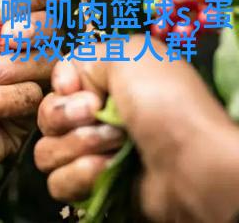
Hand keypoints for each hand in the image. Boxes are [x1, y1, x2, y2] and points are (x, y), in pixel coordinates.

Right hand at [36, 35, 238, 222]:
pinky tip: (106, 171)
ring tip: (113, 148)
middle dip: (67, 116)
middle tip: (96, 115)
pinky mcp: (94, 186)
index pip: (58, 83)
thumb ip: (85, 54)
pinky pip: (57, 182)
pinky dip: (79, 177)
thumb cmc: (163, 101)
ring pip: (46, 152)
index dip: (63, 87)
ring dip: (76, 147)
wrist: (192, 164)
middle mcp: (98, 115)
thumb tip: (66, 85)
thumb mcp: (129, 52)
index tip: (78, 90)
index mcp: (108, 80)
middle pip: (47, 116)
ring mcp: (94, 153)